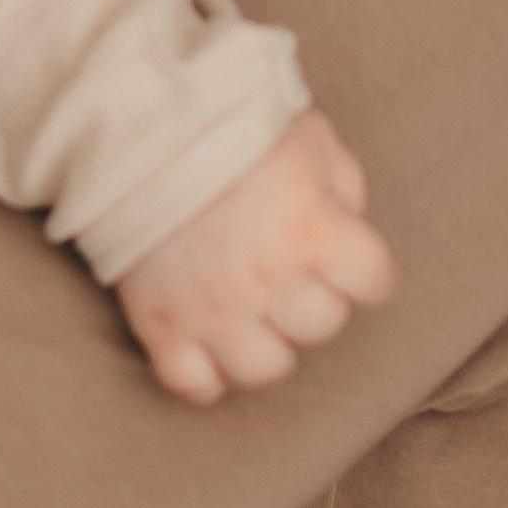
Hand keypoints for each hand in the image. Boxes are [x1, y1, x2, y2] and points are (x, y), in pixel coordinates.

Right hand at [113, 110, 395, 405]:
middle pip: (322, 326)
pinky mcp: (159, 323)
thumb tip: (349, 223)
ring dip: (268, 343)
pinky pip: (193, 384)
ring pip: (266, 369)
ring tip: (254, 314)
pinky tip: (208, 346)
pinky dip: (205, 376)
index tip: (345, 256)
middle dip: (314, 298)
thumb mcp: (308, 134)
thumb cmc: (228, 124)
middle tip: (289, 270)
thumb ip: (342, 185)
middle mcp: (268, 279)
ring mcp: (212, 309)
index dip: (363, 268)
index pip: (373, 283)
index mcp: (312, 229)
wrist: (134, 123)